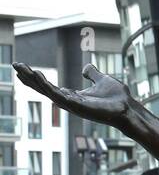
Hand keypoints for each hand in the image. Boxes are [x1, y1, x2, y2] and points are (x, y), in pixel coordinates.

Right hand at [13, 63, 131, 131]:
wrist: (127, 108)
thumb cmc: (116, 98)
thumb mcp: (102, 80)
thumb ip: (93, 74)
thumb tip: (86, 67)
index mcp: (72, 95)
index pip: (49, 86)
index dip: (36, 78)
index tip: (24, 68)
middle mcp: (68, 100)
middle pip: (43, 88)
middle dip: (29, 77)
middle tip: (16, 66)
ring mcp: (71, 104)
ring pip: (46, 91)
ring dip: (33, 80)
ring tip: (21, 69)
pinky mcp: (76, 106)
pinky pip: (57, 95)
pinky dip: (46, 86)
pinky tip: (37, 75)